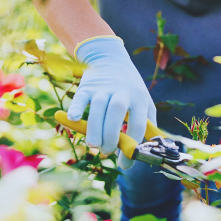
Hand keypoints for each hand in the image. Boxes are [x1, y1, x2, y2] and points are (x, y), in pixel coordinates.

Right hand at [66, 36, 155, 165]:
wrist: (109, 58)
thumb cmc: (129, 89)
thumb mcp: (144, 102)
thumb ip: (147, 125)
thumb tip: (143, 153)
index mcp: (139, 99)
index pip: (139, 124)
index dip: (133, 146)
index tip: (125, 163)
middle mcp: (122, 92)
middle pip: (117, 112)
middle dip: (111, 135)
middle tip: (106, 151)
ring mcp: (104, 88)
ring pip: (98, 107)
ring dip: (95, 128)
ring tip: (93, 144)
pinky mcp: (87, 86)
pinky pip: (81, 97)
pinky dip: (76, 108)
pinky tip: (73, 119)